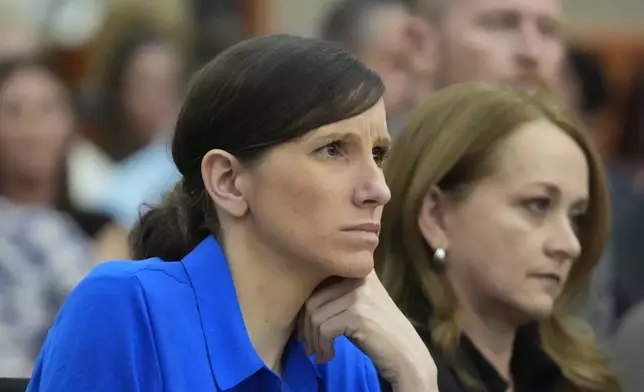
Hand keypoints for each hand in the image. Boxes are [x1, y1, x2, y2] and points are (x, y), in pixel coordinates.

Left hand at [298, 271, 437, 390]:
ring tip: (320, 353)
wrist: (407, 355)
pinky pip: (324, 329)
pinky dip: (322, 346)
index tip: (307, 328)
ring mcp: (359, 294)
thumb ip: (337, 293)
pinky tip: (329, 356)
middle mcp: (359, 276)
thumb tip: (299, 300)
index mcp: (358, 270)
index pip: (318, 281)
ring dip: (313, 340)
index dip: (306, 308)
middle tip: (309, 346)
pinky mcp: (358, 314)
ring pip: (315, 316)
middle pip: (312, 299)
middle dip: (306, 327)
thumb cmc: (380, 332)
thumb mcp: (360, 303)